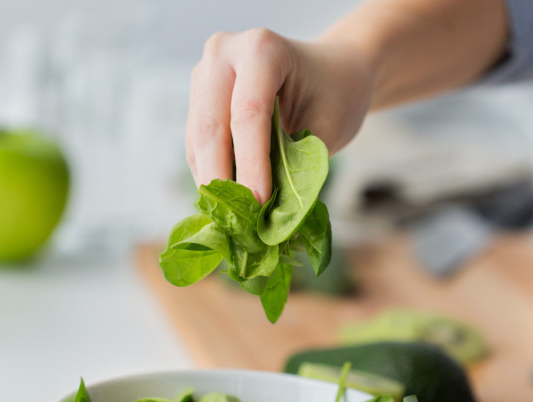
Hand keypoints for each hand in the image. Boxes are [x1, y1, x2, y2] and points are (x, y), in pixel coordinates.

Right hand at [186, 28, 374, 202]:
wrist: (331, 72)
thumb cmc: (336, 95)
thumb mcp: (327, 128)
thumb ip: (296, 164)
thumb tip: (269, 213)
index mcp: (262, 49)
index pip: (248, 113)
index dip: (251, 163)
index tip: (259, 204)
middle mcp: (224, 53)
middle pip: (211, 125)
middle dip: (222, 178)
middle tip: (236, 221)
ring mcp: (205, 74)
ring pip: (198, 139)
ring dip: (212, 181)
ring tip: (232, 219)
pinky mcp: (198, 98)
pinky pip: (196, 144)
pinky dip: (210, 174)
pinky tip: (226, 203)